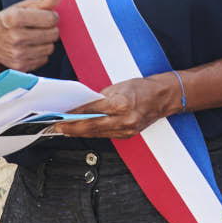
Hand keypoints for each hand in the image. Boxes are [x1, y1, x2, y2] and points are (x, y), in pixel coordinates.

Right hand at [0, 0, 64, 74]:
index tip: (45, 15)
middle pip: (53, 34)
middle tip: (39, 27)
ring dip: (46, 42)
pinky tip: (29, 47)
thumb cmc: (6, 22)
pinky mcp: (21, 66)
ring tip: (33, 37)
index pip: (51, 18)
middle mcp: (16, 37)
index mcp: (15, 18)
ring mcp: (18, 53)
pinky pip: (44, 59)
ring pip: (50, 48)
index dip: (51, 16)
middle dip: (50, 29)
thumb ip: (42, 1)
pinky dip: (40, 53)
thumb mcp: (21, 8)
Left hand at [48, 73, 181, 139]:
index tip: (62, 115)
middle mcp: (125, 119)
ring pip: (98, 133)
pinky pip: (106, 135)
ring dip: (81, 132)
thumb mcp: (119, 87)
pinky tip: (84, 131)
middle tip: (58, 127)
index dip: (75, 113)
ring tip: (66, 130)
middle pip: (92, 126)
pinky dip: (94, 133)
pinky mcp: (128, 135)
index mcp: (122, 104)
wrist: (163, 98)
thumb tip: (83, 106)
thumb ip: (100, 98)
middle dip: (73, 128)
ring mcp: (127, 130)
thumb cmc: (141, 88)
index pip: (92, 110)